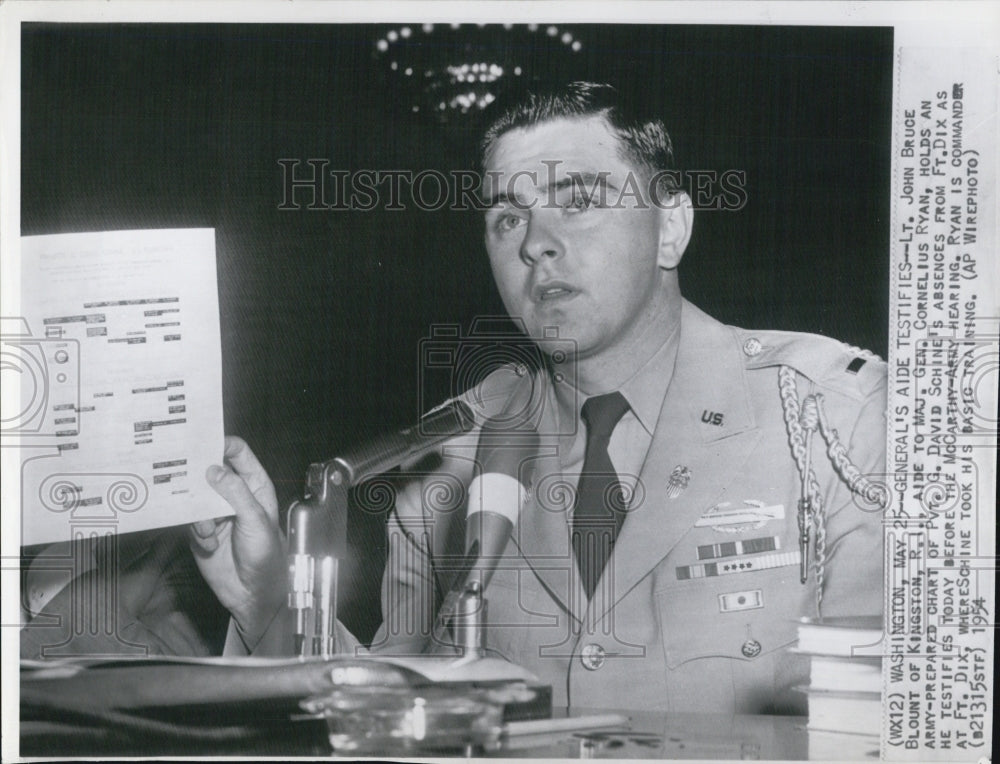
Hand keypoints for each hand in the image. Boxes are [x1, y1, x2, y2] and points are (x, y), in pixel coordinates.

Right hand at [190, 436, 286, 646]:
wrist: (253, 593)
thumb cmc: (268, 556)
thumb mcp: (256, 520)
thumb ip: (235, 493)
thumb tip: (214, 470)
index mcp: (254, 485)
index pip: (238, 454)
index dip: (222, 444)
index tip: (203, 441)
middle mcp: (234, 495)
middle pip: (210, 471)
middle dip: (199, 474)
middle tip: (186, 473)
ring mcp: (216, 512)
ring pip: (196, 496)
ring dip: (200, 511)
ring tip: (211, 528)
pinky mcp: (201, 530)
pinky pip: (191, 520)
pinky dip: (198, 531)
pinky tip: (210, 543)